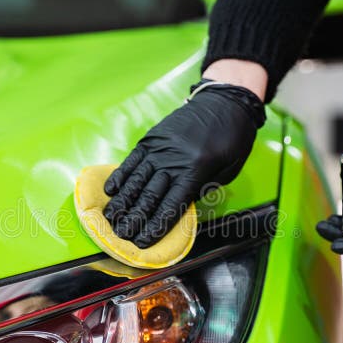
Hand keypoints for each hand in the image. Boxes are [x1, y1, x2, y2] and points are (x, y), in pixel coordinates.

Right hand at [103, 80, 264, 247]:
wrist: (225, 101)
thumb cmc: (231, 138)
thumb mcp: (227, 170)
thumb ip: (203, 189)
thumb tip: (179, 206)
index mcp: (196, 171)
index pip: (171, 205)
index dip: (156, 226)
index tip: (143, 241)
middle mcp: (173, 161)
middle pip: (149, 196)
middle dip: (134, 219)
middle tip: (121, 235)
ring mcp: (159, 148)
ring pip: (136, 180)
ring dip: (122, 202)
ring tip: (111, 218)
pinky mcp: (152, 138)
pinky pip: (132, 160)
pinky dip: (120, 176)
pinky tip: (110, 191)